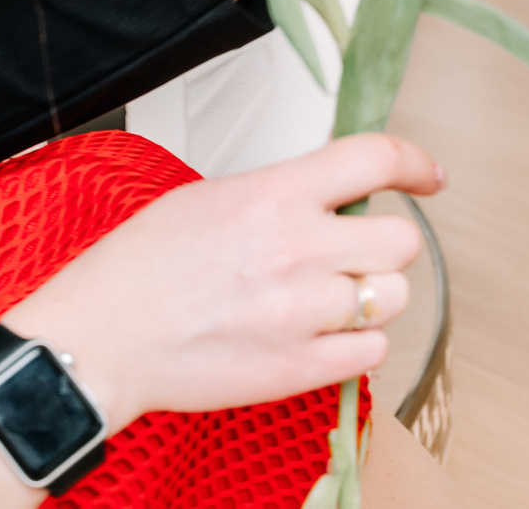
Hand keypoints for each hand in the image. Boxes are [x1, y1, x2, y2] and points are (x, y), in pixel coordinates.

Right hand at [0, 135, 440, 431]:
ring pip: (394, 297)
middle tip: (352, 252)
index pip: (374, 159)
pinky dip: (356, 344)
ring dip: (371, 297)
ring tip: (327, 299)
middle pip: (402, 241)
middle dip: (384, 245)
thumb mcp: (211, 199)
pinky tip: (319, 336)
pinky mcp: (299, 369)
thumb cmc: (140, 269)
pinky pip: (372, 352)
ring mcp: (302, 314)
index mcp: (273, 195)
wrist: (100, 341)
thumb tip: (332, 195)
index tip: (427, 177)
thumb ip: (281, 194)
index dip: (414, 163)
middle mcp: (297, 250)